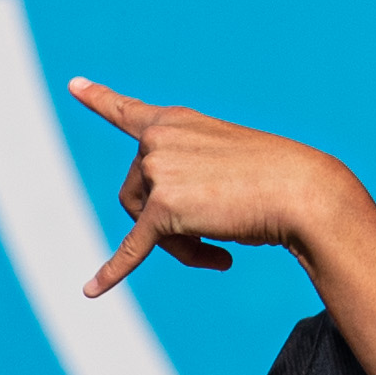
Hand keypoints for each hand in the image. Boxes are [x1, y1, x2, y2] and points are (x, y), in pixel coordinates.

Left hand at [66, 78, 366, 295]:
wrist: (301, 191)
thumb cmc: (276, 178)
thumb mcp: (224, 164)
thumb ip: (186, 181)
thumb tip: (155, 228)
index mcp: (177, 122)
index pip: (128, 111)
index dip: (100, 99)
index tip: (75, 85)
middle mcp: (159, 140)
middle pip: (137, 194)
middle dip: (165, 220)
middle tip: (211, 237)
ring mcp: (158, 171)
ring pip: (143, 224)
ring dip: (177, 243)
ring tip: (218, 249)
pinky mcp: (162, 209)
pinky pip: (132, 249)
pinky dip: (112, 272)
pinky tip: (92, 289)